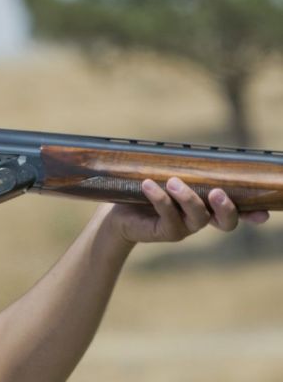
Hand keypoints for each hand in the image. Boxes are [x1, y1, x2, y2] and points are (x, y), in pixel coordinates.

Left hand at [106, 177, 268, 243]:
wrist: (118, 212)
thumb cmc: (146, 191)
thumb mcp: (168, 178)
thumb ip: (184, 169)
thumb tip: (194, 148)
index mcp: (207, 206)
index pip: (236, 211)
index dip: (251, 213)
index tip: (263, 213)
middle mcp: (200, 219)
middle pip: (226, 222)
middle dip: (226, 208)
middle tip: (216, 192)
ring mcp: (183, 228)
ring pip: (198, 218)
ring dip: (188, 198)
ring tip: (172, 181)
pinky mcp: (164, 232)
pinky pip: (168, 217)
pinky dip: (160, 199)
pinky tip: (148, 185)